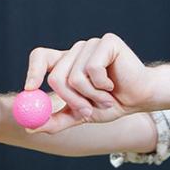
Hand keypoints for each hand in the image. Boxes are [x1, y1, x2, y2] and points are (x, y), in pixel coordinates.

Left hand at [24, 33, 151, 133]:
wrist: (140, 98)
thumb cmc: (110, 104)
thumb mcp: (79, 115)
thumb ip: (56, 120)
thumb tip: (29, 128)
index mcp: (66, 63)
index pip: (40, 57)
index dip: (33, 72)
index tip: (29, 89)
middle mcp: (76, 51)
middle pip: (56, 76)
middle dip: (71, 101)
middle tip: (85, 111)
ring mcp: (91, 44)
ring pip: (75, 77)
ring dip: (90, 96)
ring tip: (105, 98)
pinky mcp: (107, 42)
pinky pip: (92, 69)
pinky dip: (102, 86)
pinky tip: (113, 86)